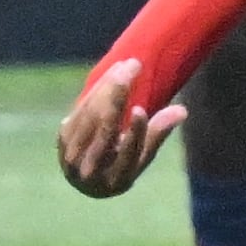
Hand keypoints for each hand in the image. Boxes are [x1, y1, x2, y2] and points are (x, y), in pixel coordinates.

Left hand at [59, 60, 181, 197]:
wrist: (85, 180)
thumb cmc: (122, 167)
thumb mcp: (142, 157)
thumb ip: (158, 134)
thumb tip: (183, 111)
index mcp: (115, 180)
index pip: (126, 155)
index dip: (134, 133)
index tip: (140, 110)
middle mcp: (90, 171)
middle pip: (104, 129)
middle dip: (118, 96)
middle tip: (134, 68)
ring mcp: (72, 155)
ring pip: (91, 114)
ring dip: (108, 86)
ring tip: (126, 65)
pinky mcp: (62, 138)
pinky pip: (81, 108)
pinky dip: (97, 89)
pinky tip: (111, 73)